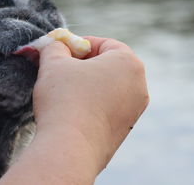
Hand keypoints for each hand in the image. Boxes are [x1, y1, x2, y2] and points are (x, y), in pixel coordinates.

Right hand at [35, 36, 148, 168]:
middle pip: (109, 65)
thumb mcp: (53, 63)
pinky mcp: (126, 129)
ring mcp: (135, 110)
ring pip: (110, 87)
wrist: (70, 149)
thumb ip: (54, 47)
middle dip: (84, 64)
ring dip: (88, 84)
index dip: (79, 45)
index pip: (104, 44)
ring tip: (65, 91)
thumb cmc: (64, 99)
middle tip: (61, 69)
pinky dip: (94, 103)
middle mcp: (140, 85)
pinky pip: (110, 107)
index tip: (61, 52)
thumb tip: (53, 45)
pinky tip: (74, 110)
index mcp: (129, 63)